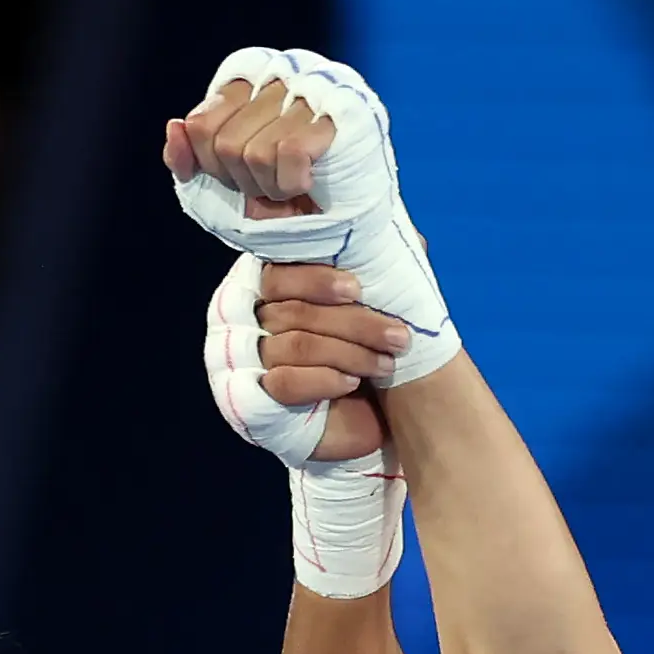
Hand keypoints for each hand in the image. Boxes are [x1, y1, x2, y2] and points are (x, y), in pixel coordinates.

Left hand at [163, 77, 334, 221]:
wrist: (349, 232)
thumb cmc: (289, 204)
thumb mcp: (226, 186)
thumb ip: (190, 160)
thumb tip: (176, 126)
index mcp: (247, 80)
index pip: (200, 126)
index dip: (214, 169)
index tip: (245, 180)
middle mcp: (276, 72)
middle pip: (223, 143)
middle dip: (245, 184)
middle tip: (274, 189)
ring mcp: (310, 86)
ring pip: (253, 153)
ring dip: (271, 188)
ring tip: (294, 188)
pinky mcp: (339, 110)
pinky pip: (287, 152)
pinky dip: (292, 183)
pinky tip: (309, 184)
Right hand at [257, 265, 405, 461]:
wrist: (366, 424)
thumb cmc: (366, 357)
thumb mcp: (376, 309)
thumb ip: (379, 268)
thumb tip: (404, 229)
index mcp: (273, 293)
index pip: (278, 273)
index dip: (316, 279)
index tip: (358, 288)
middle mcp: (252, 323)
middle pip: (295, 311)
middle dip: (354, 322)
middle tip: (398, 336)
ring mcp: (249, 363)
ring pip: (296, 345)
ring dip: (350, 353)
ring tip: (387, 364)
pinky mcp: (256, 402)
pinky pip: (285, 382)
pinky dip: (323, 379)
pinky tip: (351, 382)